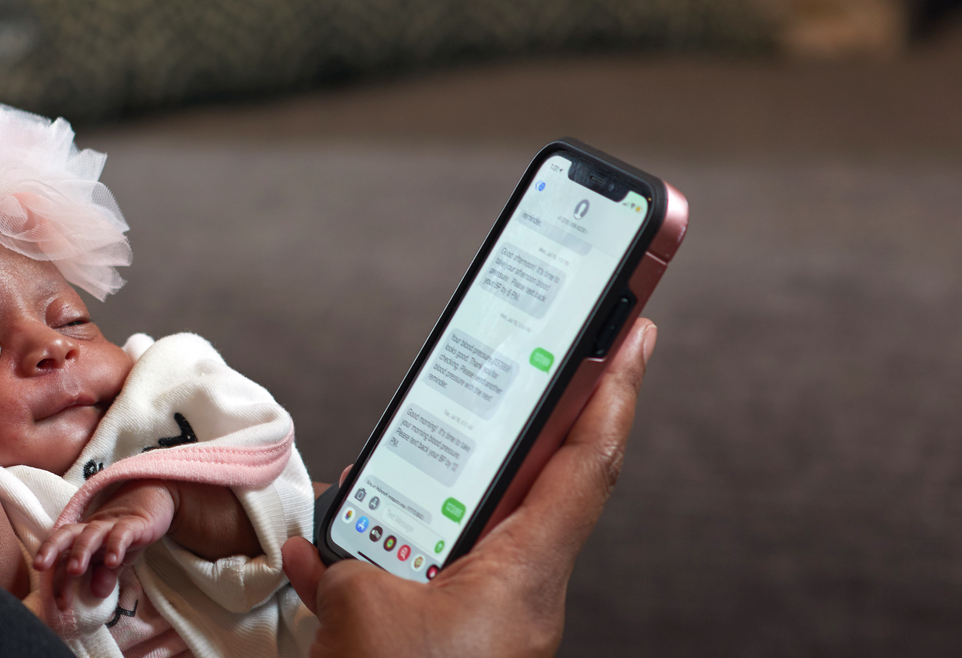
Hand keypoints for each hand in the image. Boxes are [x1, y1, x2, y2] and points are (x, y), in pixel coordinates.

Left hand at [34, 480, 175, 600]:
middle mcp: (92, 530)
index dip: (58, 579)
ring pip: (91, 533)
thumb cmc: (124, 536)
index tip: (59, 603)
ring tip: (75, 570)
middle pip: (66, 534)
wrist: (151, 506)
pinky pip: (122, 533)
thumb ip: (103, 576)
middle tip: (40, 566)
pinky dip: (115, 545)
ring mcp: (112, 525)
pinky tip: (112, 561)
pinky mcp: (134, 524)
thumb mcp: (112, 560)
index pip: (64, 557)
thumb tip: (97, 593)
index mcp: (82, 539)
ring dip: (81, 551)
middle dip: (51, 549)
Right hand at [280, 319, 656, 657]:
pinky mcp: (454, 649)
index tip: (634, 334)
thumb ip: (352, 559)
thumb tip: (327, 548)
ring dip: (415, 505)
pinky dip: (381, 565)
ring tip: (365, 485)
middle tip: (493, 380)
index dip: (615, 393)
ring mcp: (489, 626)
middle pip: (522, 490)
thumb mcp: (365, 610)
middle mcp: (520, 597)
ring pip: (463, 538)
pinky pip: (426, 586)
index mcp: (525, 575)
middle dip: (492, 437)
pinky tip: (328, 557)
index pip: (588, 463)